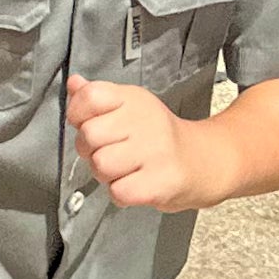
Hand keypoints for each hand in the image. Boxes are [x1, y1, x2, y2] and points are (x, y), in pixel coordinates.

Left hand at [65, 72, 212, 213]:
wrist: (205, 162)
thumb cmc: (159, 137)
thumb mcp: (130, 107)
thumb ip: (97, 97)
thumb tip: (73, 84)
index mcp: (133, 99)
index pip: (90, 97)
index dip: (78, 114)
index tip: (87, 123)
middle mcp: (144, 120)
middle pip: (89, 135)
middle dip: (91, 150)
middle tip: (111, 152)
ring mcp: (155, 151)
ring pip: (100, 165)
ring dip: (106, 175)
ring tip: (125, 170)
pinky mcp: (162, 181)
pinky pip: (119, 191)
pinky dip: (122, 194)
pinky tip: (135, 185)